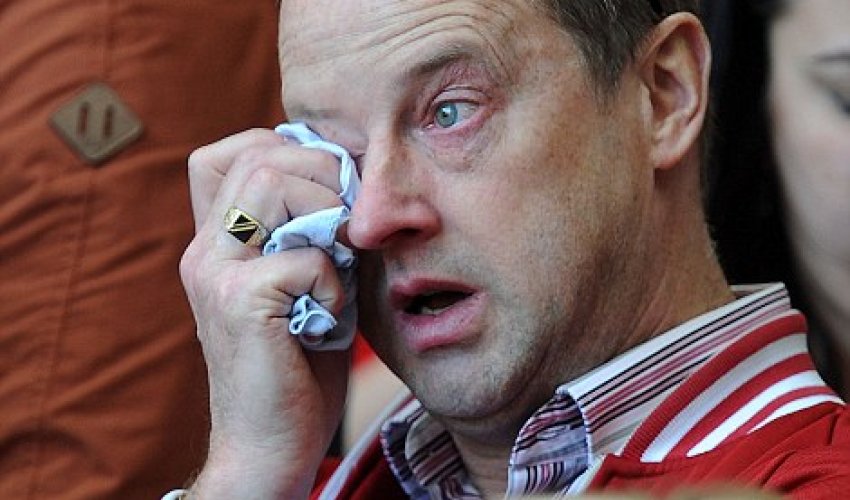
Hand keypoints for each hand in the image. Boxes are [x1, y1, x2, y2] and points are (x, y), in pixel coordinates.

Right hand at [179, 129, 349, 498]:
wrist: (268, 446)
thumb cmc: (297, 365)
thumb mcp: (302, 285)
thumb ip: (308, 233)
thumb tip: (350, 181)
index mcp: (218, 241)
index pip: (230, 151)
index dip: (287, 150)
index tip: (332, 187)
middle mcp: (206, 249)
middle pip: (259, 156)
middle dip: (324, 175)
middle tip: (349, 227)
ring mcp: (215, 273)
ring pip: (272, 183)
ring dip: (327, 216)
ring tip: (339, 265)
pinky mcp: (238, 303)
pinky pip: (302, 255)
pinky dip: (333, 278)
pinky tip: (329, 314)